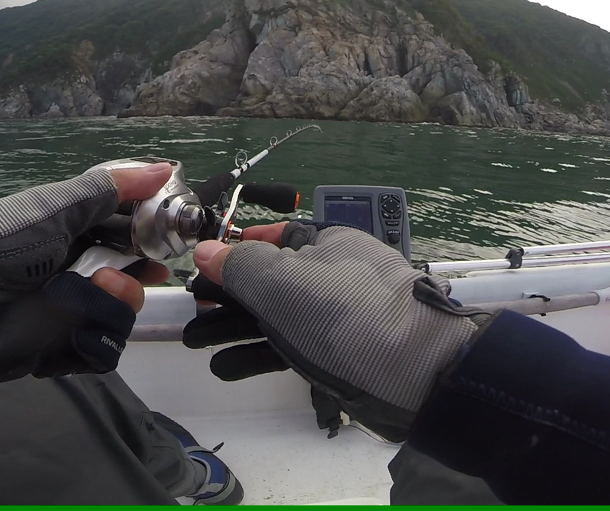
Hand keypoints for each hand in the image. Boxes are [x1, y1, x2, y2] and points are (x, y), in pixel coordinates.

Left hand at [0, 161, 172, 385]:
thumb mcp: (47, 211)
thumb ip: (107, 191)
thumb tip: (165, 167)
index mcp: (69, 234)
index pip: (126, 237)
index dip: (149, 240)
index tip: (167, 242)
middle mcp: (71, 276)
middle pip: (129, 284)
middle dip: (130, 283)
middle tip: (121, 280)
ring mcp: (63, 317)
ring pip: (116, 322)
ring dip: (107, 313)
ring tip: (78, 306)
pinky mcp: (53, 354)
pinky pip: (94, 355)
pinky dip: (86, 346)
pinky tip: (69, 336)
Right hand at [184, 221, 489, 440]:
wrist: (419, 372)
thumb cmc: (346, 314)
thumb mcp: (284, 281)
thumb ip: (239, 266)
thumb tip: (205, 249)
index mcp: (326, 244)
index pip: (274, 237)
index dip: (235, 250)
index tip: (201, 267)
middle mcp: (332, 275)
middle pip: (269, 281)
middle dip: (226, 297)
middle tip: (190, 312)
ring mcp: (337, 317)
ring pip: (276, 317)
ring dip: (234, 329)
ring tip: (194, 342)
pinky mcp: (339, 355)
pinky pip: (290, 347)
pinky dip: (258, 355)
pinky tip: (225, 367)